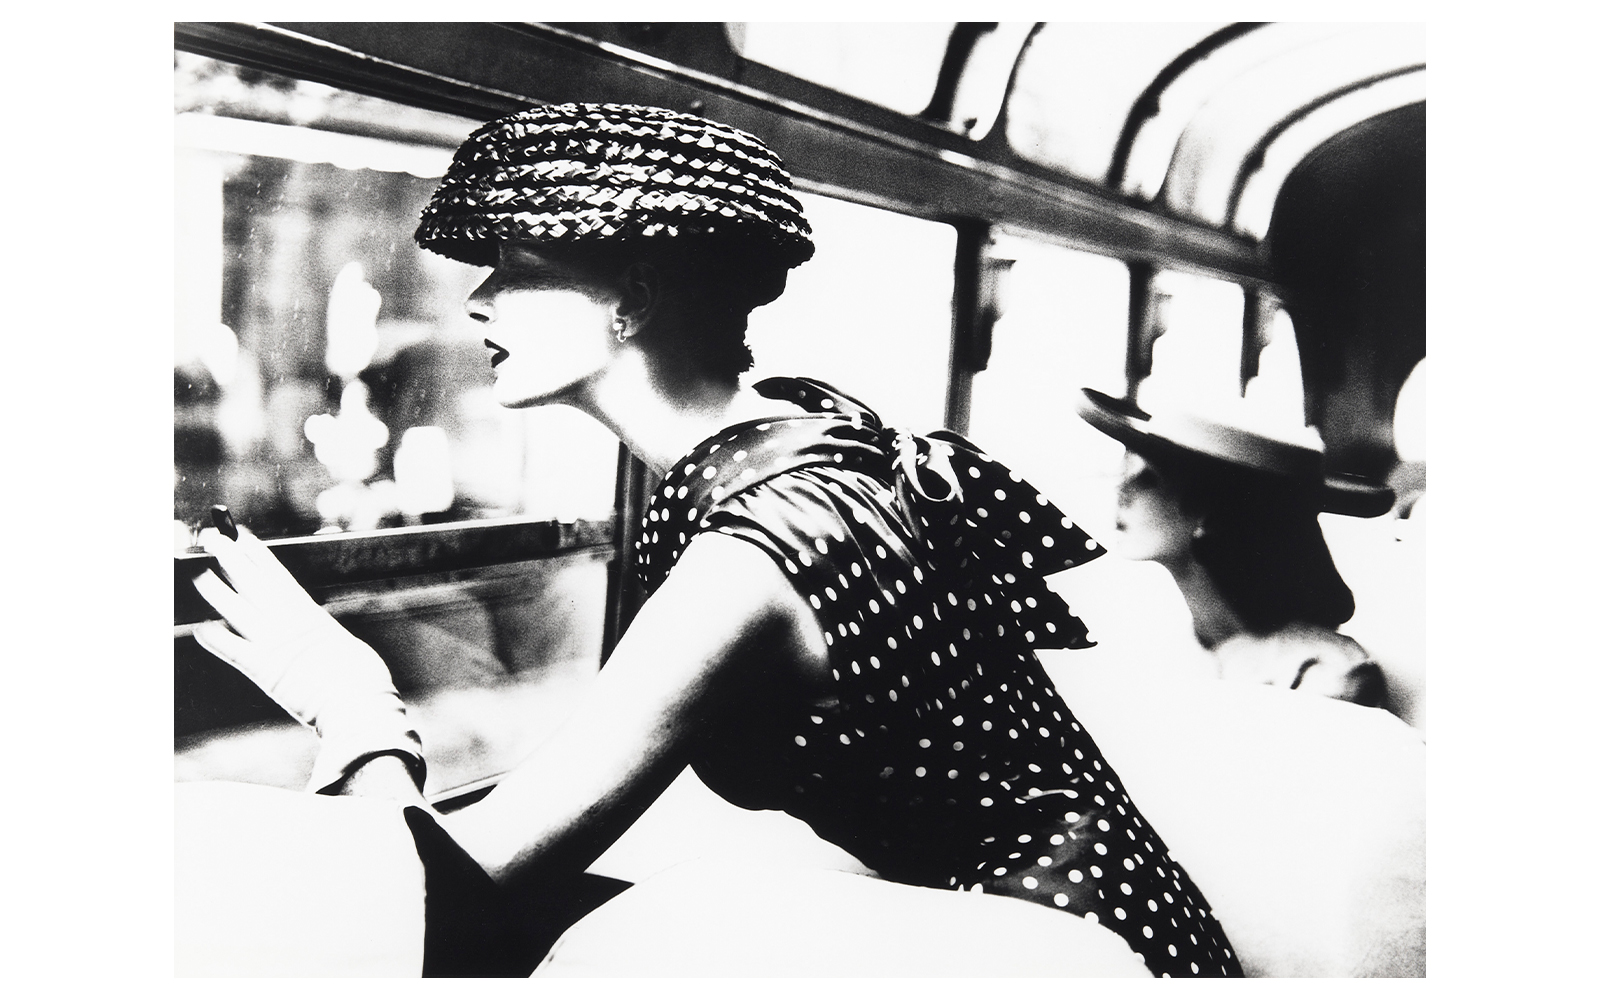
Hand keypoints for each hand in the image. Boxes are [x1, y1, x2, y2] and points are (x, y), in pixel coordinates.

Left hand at [193, 525, 423, 793]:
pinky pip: (232, 650)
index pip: (277, 575)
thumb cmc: (362, 680)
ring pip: (237, 609)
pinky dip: (216, 638)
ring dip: (216, 590)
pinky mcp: (264, 671)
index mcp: (310, 615)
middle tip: (211, 537)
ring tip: (198, 572)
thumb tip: (318, 639)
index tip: (240, 535)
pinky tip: (200, 626)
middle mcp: (289, 623)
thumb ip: (322, 640)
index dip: (256, 553)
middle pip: (253, 583)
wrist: (358, 703)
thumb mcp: (343, 648)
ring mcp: (275, 644)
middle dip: (230, 557)